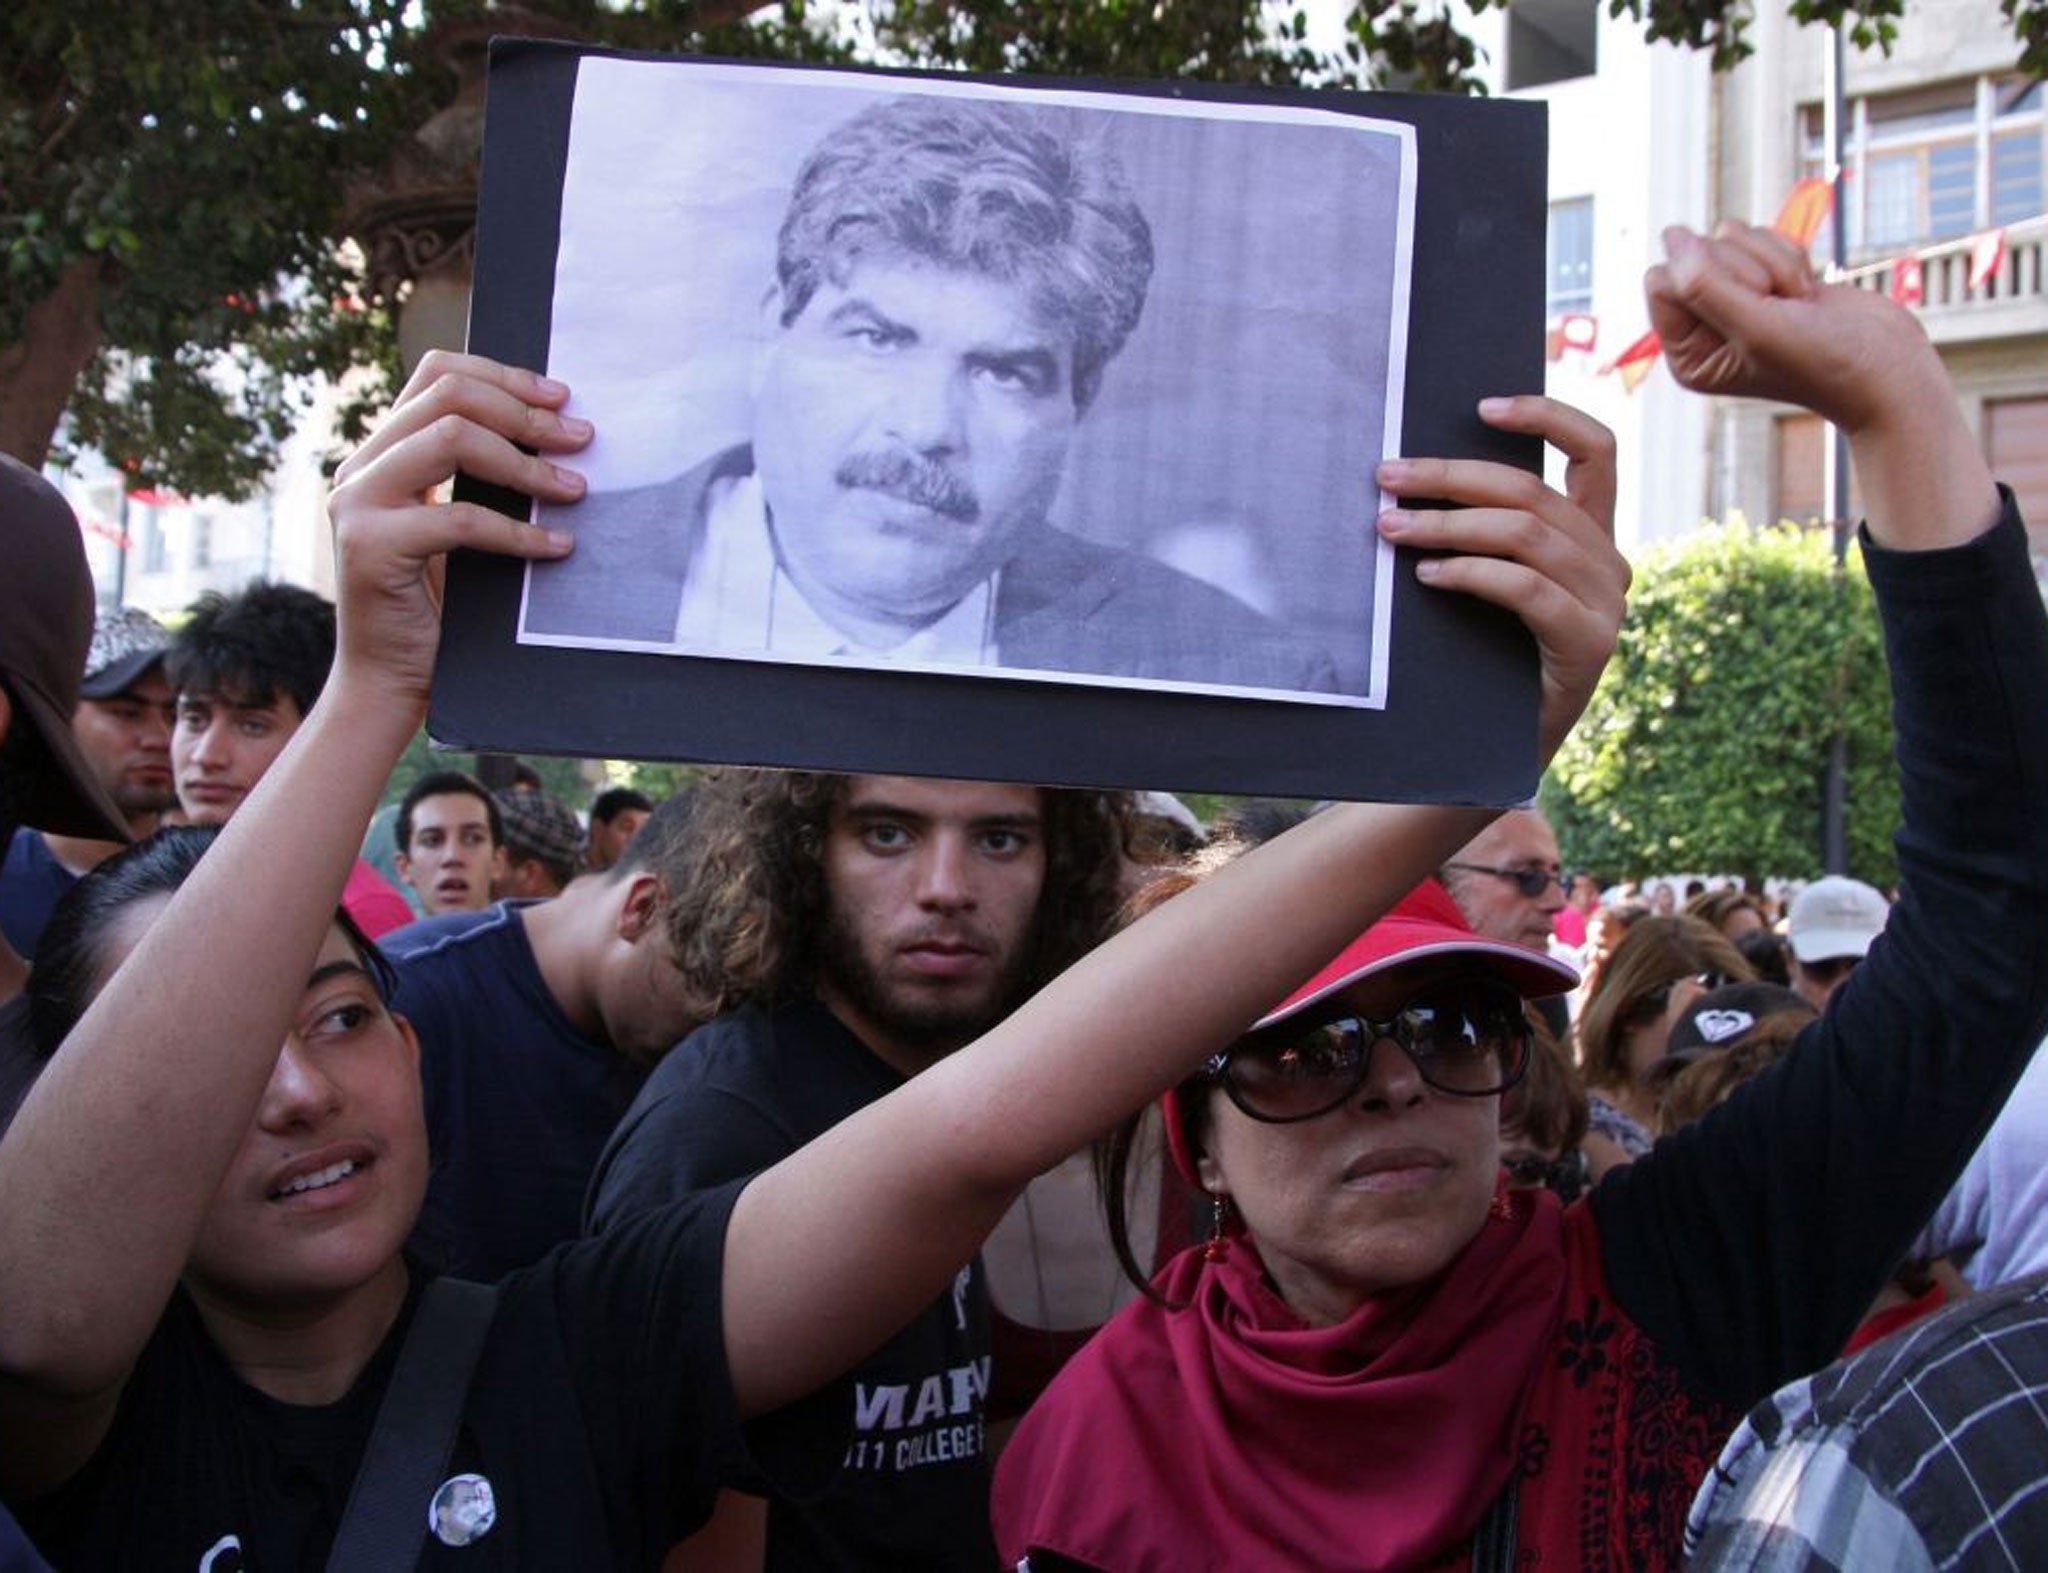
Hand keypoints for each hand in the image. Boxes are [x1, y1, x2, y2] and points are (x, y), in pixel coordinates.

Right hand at [325, 352, 591, 709]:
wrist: (391, 681)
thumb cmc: (440, 607)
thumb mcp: (461, 528)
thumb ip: (482, 480)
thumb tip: (560, 436)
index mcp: (383, 452)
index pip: (438, 375)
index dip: (504, 375)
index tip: (562, 397)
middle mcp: (362, 467)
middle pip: (448, 395)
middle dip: (525, 412)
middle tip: (581, 440)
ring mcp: (359, 501)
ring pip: (452, 439)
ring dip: (526, 463)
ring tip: (574, 490)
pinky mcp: (370, 545)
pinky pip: (459, 517)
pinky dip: (518, 532)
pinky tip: (557, 548)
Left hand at [1375, 396, 1626, 761]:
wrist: (1497, 748)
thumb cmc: (1483, 658)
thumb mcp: (1492, 584)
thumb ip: (1484, 534)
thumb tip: (1413, 476)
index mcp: (1593, 535)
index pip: (1595, 451)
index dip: (1546, 416)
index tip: (1481, 406)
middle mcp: (1611, 561)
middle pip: (1532, 492)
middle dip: (1451, 477)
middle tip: (1387, 477)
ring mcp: (1607, 603)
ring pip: (1525, 534)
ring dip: (1448, 524)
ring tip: (1391, 527)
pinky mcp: (1589, 643)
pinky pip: (1526, 589)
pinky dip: (1472, 573)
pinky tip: (1428, 574)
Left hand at [1645, 222, 1943, 435]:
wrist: (1886, 367)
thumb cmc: (1823, 361)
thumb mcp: (1756, 327)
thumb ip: (1705, 284)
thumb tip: (1670, 234)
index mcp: (1685, 352)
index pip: (1661, 280)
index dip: (1708, 278)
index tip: (1752, 307)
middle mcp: (1703, 327)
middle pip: (1695, 253)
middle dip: (1747, 271)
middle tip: (1780, 309)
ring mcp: (1735, 300)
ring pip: (1730, 238)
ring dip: (1773, 264)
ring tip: (1795, 304)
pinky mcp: (1766, 279)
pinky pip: (1760, 236)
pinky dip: (1790, 257)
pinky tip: (1805, 294)